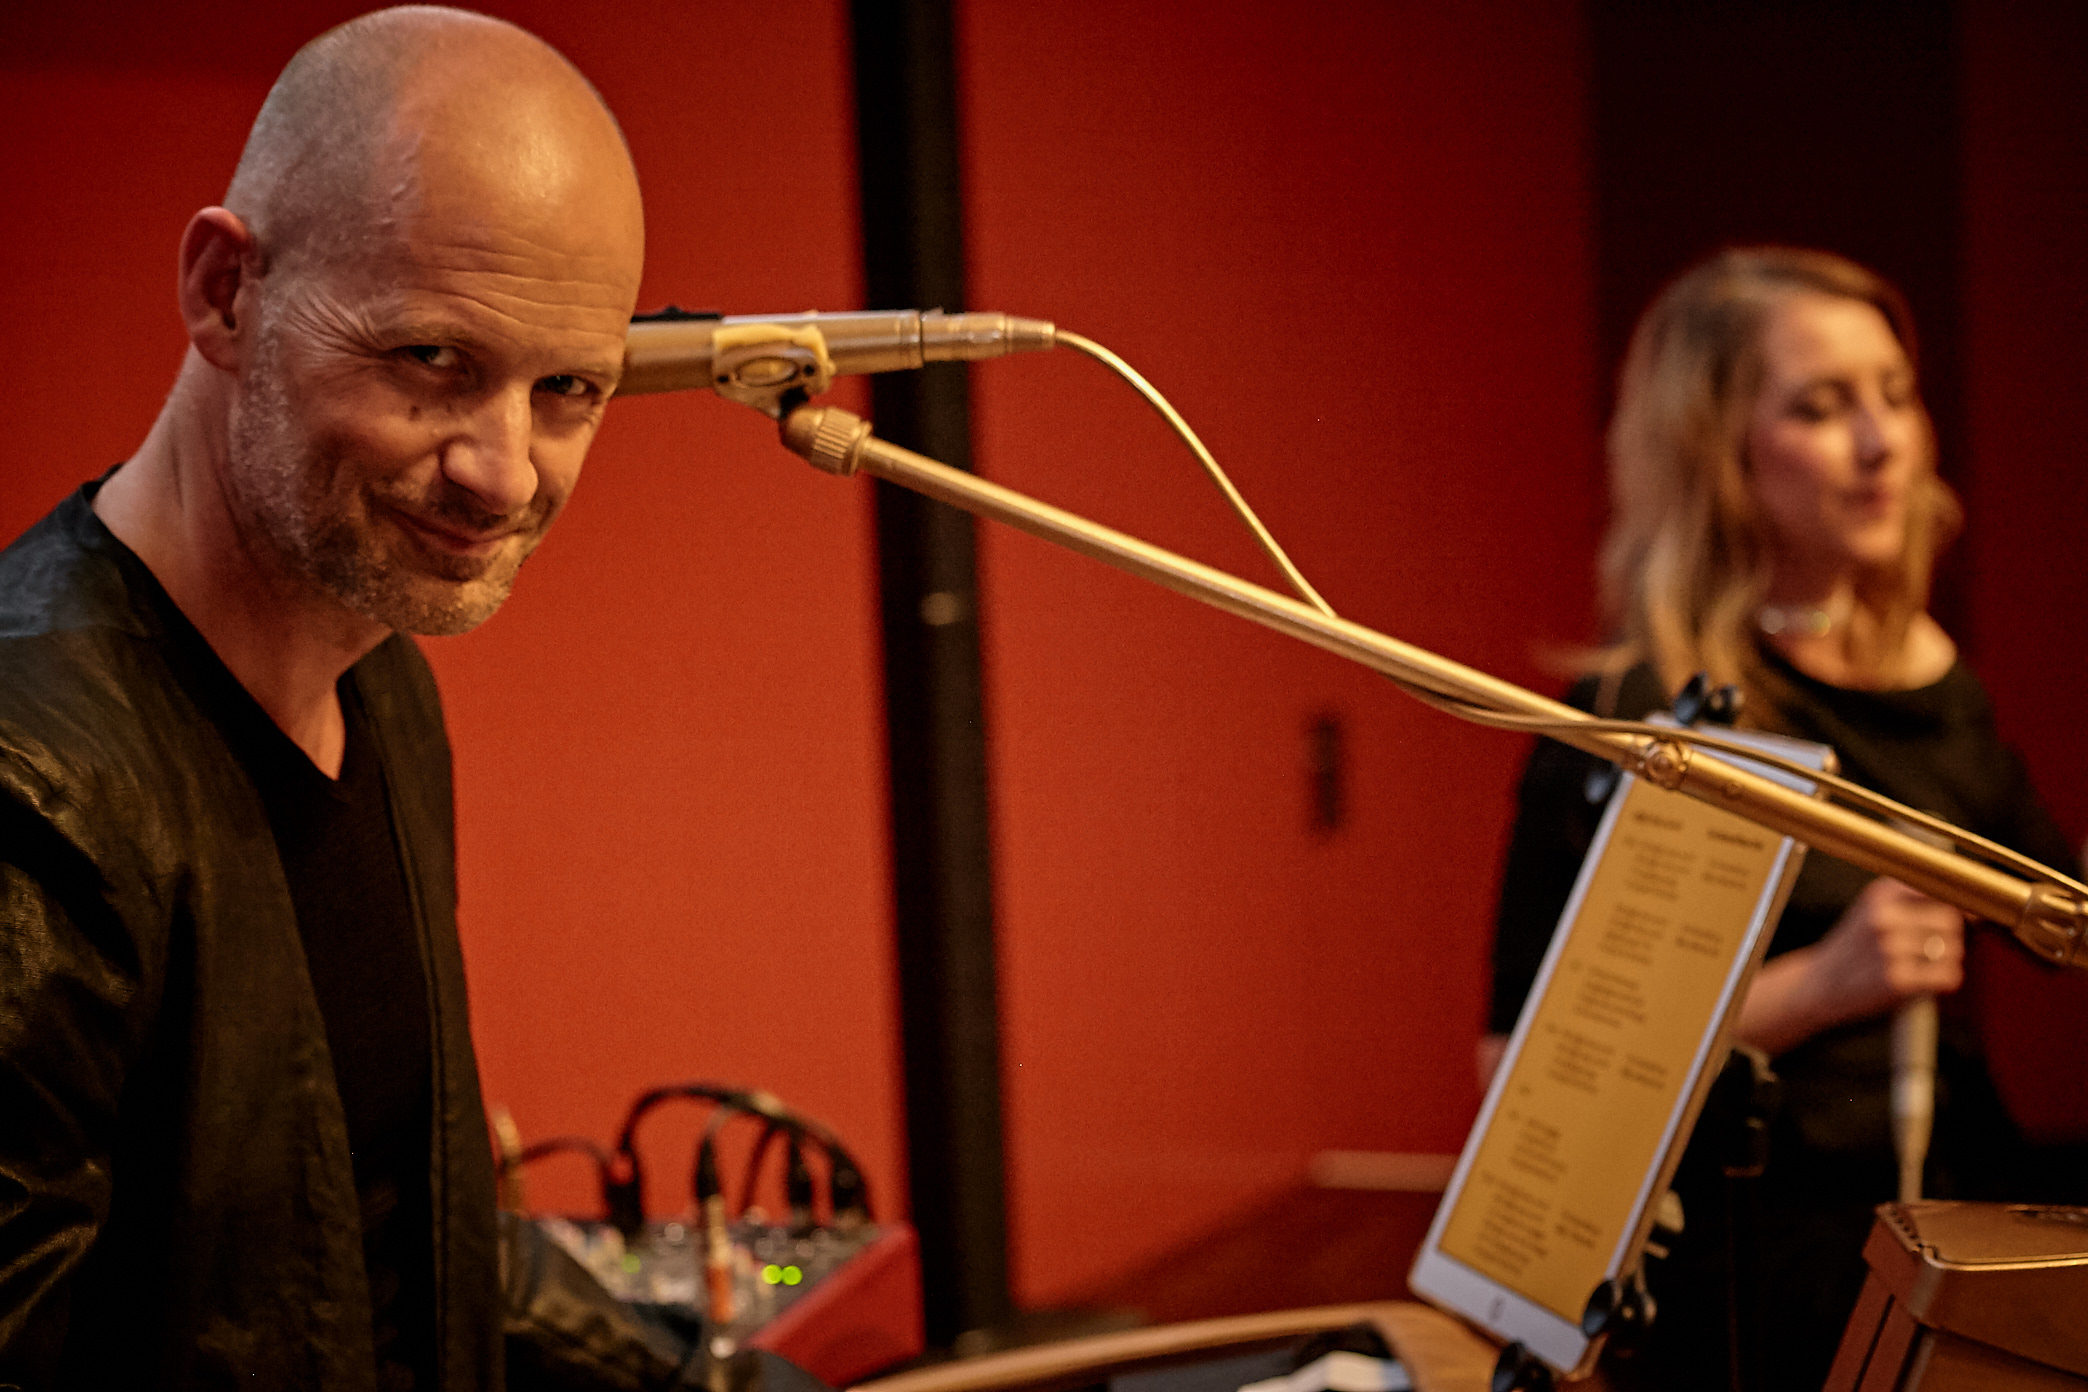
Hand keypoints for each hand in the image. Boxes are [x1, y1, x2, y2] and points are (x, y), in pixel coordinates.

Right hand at [1735, 878, 1964, 1055]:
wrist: (1817, 984)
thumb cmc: (1856, 948)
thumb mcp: (1874, 909)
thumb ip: (1917, 900)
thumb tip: (1976, 910)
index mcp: (1879, 893)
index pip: (1940, 888)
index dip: (1959, 904)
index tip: (1967, 916)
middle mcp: (1883, 916)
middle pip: (1951, 920)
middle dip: (1948, 936)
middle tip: (1926, 949)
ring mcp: (1889, 949)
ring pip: (1953, 949)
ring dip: (1945, 960)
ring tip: (1916, 965)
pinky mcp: (1898, 980)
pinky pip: (1949, 975)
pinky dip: (1942, 981)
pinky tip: (1920, 981)